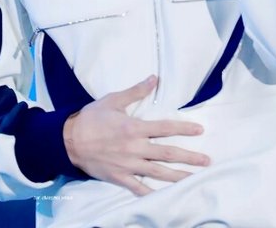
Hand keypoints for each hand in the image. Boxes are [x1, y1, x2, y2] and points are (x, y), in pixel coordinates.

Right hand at [63, 75, 208, 195]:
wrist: (68, 140)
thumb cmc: (91, 117)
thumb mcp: (113, 100)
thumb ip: (136, 91)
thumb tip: (155, 78)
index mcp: (134, 128)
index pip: (165, 128)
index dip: (184, 129)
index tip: (200, 131)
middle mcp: (134, 148)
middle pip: (167, 154)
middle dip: (189, 157)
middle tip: (206, 160)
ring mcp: (128, 165)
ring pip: (158, 173)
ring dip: (178, 176)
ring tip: (195, 178)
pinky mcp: (120, 178)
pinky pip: (139, 188)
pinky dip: (153, 194)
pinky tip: (166, 197)